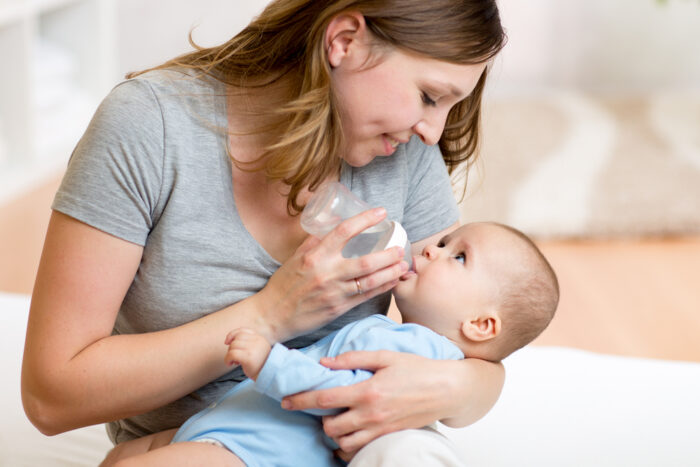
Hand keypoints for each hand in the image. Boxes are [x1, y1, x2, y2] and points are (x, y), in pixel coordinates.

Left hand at [224, 328, 271, 380]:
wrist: (268, 376)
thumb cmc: (259, 365)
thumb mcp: (256, 350)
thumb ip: (248, 343)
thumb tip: (229, 341)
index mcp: (260, 338)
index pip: (243, 330)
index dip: (232, 334)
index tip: (227, 342)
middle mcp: (258, 341)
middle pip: (236, 338)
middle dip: (231, 348)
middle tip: (235, 358)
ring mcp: (253, 349)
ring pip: (233, 346)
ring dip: (229, 354)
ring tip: (235, 362)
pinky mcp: (249, 358)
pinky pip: (232, 354)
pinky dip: (227, 359)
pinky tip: (230, 364)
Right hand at [255, 208, 408, 341]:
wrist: (273, 314)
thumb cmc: (284, 284)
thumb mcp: (296, 257)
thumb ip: (314, 242)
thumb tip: (331, 225)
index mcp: (315, 255)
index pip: (344, 231)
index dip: (365, 220)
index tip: (381, 212)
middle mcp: (326, 272)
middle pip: (365, 261)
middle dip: (388, 254)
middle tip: (400, 247)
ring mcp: (334, 292)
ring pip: (370, 280)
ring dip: (390, 272)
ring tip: (403, 264)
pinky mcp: (338, 307)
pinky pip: (365, 295)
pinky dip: (382, 287)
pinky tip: (392, 281)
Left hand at [280, 351, 457, 454]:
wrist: (447, 389)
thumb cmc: (417, 369)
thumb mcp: (385, 356)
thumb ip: (352, 358)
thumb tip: (325, 363)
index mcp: (367, 390)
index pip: (325, 399)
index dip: (301, 401)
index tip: (286, 401)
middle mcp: (371, 414)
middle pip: (330, 427)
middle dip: (319, 419)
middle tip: (320, 409)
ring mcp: (380, 429)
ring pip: (343, 443)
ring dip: (334, 434)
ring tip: (336, 420)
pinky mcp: (388, 437)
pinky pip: (359, 451)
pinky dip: (348, 447)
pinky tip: (349, 433)